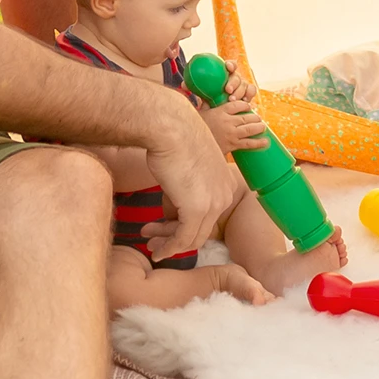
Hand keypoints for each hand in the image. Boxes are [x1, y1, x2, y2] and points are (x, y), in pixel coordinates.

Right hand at [142, 100, 243, 260]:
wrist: (170, 126)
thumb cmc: (173, 138)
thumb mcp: (186, 165)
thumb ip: (186, 187)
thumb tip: (174, 199)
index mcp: (225, 183)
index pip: (208, 216)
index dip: (185, 226)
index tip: (166, 229)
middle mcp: (225, 195)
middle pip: (202, 230)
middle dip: (177, 239)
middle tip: (156, 243)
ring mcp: (213, 203)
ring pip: (192, 238)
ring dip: (170, 246)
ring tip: (153, 249)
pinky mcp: (197, 209)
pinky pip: (183, 238)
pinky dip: (169, 248)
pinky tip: (156, 251)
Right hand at [201, 88, 267, 154]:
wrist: (193, 144)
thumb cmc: (197, 127)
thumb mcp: (201, 112)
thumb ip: (206, 103)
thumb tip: (207, 95)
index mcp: (220, 112)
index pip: (237, 105)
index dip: (245, 105)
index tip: (248, 107)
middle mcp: (227, 121)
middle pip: (247, 117)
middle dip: (255, 118)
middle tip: (258, 119)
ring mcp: (231, 134)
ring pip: (250, 129)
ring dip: (259, 128)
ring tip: (263, 127)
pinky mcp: (232, 145)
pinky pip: (248, 143)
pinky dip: (258, 143)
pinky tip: (265, 141)